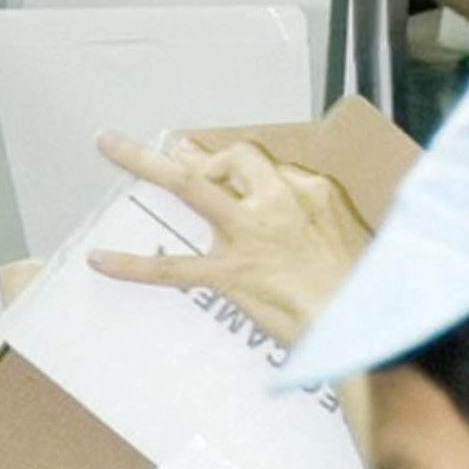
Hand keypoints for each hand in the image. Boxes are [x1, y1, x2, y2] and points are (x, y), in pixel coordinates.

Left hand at [88, 133, 370, 349]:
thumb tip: (307, 216)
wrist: (364, 323)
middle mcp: (276, 201)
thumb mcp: (355, 236)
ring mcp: (248, 235)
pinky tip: (100, 260)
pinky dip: (134, 265)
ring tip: (108, 145)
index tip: (227, 173)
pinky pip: (174, 267)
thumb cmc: (368, 288)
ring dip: (145, 163)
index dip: (240, 170)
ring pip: (190, 187)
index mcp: (310, 190)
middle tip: (174, 148)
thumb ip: (324, 217)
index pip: (264, 166)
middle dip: (200, 154)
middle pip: (231, 158)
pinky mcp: (231, 273)